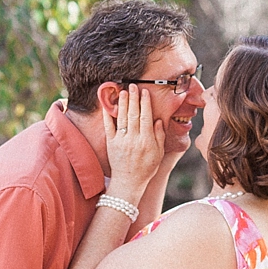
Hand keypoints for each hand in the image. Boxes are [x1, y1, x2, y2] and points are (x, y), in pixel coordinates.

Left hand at [105, 83, 165, 203]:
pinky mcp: (111, 143)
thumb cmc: (146, 168)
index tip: (144, 91)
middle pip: (134, 114)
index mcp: (147, 140)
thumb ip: (159, 136)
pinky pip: (108, 127)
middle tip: (133, 85)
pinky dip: (108, 115)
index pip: (146, 117)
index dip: (145, 103)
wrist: (129, 183)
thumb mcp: (158, 153)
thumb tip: (158, 120)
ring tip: (122, 91)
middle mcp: (134, 139)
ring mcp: (121, 141)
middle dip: (133, 98)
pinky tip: (108, 105)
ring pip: (122, 118)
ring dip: (122, 103)